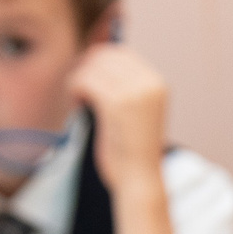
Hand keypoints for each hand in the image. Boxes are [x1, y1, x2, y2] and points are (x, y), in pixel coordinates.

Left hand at [68, 42, 170, 197]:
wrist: (140, 180)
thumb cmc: (132, 150)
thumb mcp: (133, 111)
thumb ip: (120, 84)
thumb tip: (95, 52)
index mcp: (157, 83)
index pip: (120, 52)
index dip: (97, 61)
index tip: (86, 79)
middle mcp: (150, 83)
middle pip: (105, 55)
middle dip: (86, 69)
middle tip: (79, 91)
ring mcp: (135, 92)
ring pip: (92, 66)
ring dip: (78, 80)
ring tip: (79, 101)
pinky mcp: (117, 103)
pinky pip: (85, 81)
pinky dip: (75, 89)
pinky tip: (78, 105)